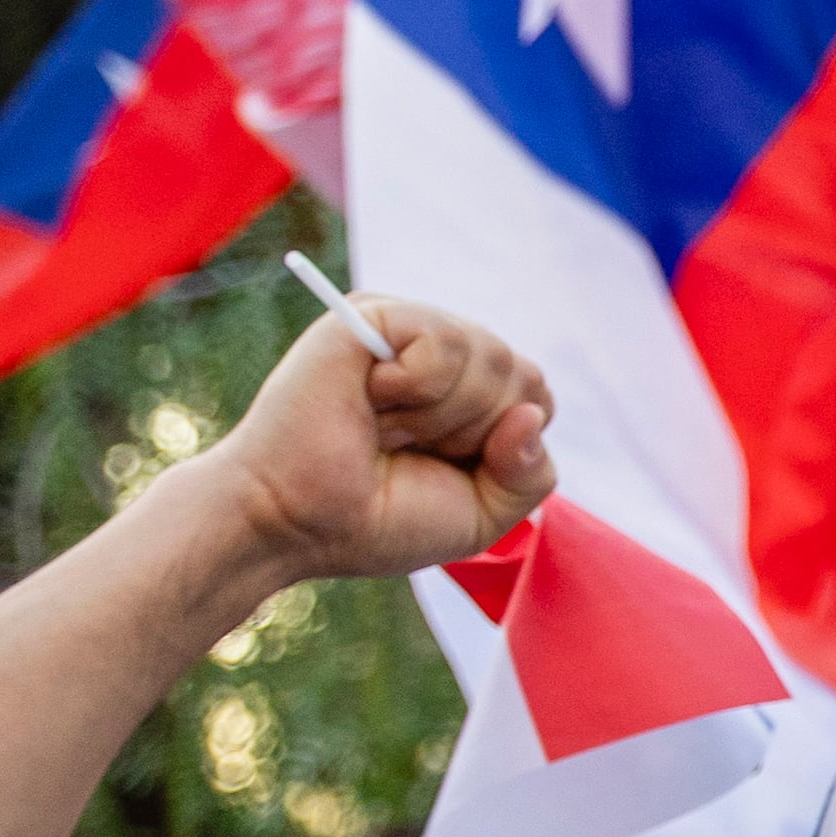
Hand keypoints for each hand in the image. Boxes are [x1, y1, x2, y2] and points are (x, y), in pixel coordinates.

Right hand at [191, 302, 555, 586]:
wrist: (300, 522)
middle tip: (405, 448)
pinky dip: (418, 385)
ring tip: (384, 426)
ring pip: (491, 356)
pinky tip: (372, 397)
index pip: (535, 395)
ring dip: (443, 415)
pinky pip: (444, 340)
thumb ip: (531, 474)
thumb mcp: (482, 514)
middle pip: (523, 376)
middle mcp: (439, 354)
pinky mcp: (372, 314)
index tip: (443, 466)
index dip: (505, 443)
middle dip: (476, 433)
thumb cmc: (379, 518)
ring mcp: (406, 331)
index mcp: (466, 392)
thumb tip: (530, 414)